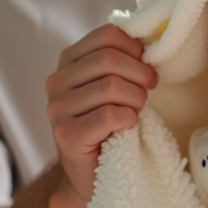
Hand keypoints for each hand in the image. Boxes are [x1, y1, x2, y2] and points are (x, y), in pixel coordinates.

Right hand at [44, 24, 156, 207]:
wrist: (90, 173)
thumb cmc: (109, 125)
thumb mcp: (114, 84)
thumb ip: (122, 60)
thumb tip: (151, 39)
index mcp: (69, 61)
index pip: (108, 35)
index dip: (136, 49)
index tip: (146, 67)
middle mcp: (56, 81)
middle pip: (110, 59)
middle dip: (140, 75)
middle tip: (148, 91)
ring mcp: (57, 108)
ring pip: (112, 87)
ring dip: (136, 100)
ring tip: (136, 112)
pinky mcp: (66, 134)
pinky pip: (110, 115)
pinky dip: (128, 120)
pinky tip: (126, 128)